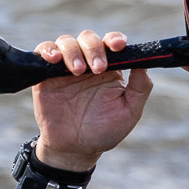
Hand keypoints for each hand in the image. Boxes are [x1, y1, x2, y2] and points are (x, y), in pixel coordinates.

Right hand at [29, 30, 153, 169]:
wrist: (75, 150)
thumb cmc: (104, 131)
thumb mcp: (129, 112)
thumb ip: (140, 87)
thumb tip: (145, 62)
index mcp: (109, 68)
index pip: (111, 43)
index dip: (115, 39)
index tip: (119, 45)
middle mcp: (88, 63)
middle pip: (88, 38)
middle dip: (94, 48)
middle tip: (98, 69)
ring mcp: (65, 68)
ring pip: (66, 42)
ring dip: (73, 51)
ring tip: (78, 72)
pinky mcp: (46, 75)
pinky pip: (43, 51)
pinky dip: (48, 50)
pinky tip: (54, 60)